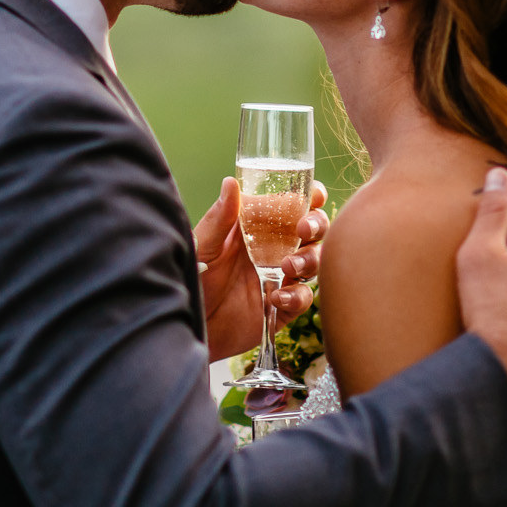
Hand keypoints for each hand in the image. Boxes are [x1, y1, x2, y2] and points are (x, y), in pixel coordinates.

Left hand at [195, 176, 328, 361]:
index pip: (292, 204)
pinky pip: (303, 297)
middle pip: (313, 229)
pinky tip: (275, 298)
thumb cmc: (193, 279)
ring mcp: (281, 277)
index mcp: (257, 226)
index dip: (310, 196)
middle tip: (304, 230)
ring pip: (314, 261)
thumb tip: (231, 183)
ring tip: (288, 267)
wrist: (189, 324)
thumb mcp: (203, 247)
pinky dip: (296, 296)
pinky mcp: (283, 306)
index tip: (315, 195)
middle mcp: (274, 248)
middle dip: (317, 225)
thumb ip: (220, 219)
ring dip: (309, 259)